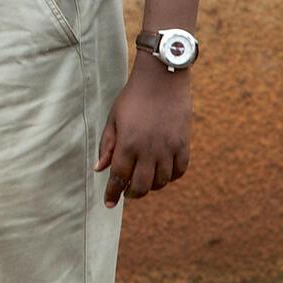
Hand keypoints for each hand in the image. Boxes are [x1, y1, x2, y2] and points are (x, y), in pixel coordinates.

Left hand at [94, 60, 190, 208]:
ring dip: (151, 186)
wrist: (162, 79)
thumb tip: (99, 169)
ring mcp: (168, 148)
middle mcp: (149, 150)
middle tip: (127, 192)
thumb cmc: (133, 97)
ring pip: (161, 182)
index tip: (108, 203)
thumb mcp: (114, 118)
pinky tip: (163, 173)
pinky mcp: (183, 144)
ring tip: (144, 180)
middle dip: (132, 194)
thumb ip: (107, 145)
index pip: (119, 178)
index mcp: (128, 144)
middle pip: (142, 186)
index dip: (113, 193)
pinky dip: (170, 177)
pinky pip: (179, 171)